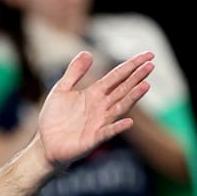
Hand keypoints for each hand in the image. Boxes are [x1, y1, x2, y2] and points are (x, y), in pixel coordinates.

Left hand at [37, 51, 152, 167]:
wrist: (45, 143)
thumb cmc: (55, 117)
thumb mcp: (61, 90)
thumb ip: (74, 72)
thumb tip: (88, 52)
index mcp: (94, 93)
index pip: (117, 76)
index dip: (131, 65)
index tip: (149, 55)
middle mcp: (101, 106)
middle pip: (122, 89)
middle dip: (136, 77)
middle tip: (151, 65)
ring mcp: (99, 122)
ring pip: (120, 107)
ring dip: (132, 98)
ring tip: (145, 85)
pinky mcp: (93, 138)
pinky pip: (107, 132)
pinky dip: (117, 127)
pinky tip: (128, 121)